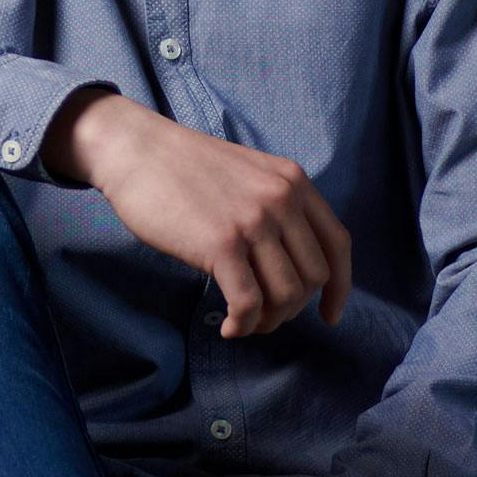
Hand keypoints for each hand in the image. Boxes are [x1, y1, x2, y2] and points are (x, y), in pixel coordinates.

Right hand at [45, 92, 351, 338]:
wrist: (136, 150)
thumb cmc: (183, 168)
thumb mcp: (249, 174)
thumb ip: (276, 206)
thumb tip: (290, 264)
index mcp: (293, 181)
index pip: (338, 244)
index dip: (340, 287)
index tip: (329, 314)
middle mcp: (282, 199)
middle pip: (313, 277)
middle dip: (292, 308)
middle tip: (263, 316)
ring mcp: (253, 221)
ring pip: (286, 295)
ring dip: (267, 320)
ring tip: (243, 321)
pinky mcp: (221, 244)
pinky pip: (249, 303)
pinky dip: (243, 325)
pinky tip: (228, 327)